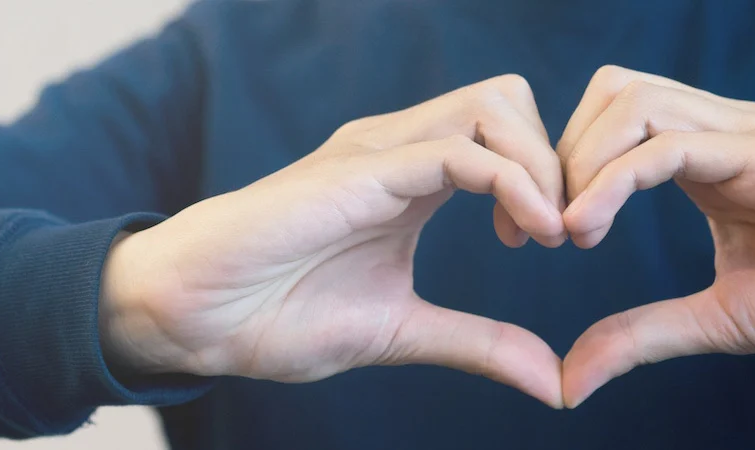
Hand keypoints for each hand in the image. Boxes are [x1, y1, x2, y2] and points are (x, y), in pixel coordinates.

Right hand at [99, 75, 568, 406]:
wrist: (194, 321)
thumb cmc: (281, 315)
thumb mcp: (406, 333)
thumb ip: (481, 345)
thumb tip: (556, 383)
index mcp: (415, 176)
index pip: (507, 132)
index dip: (549, 176)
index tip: (556, 239)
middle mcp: (402, 148)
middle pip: (510, 100)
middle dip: (557, 158)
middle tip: (560, 232)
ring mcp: (380, 151)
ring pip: (493, 106)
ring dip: (541, 164)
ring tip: (546, 232)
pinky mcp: (360, 170)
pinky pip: (458, 151)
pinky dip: (512, 184)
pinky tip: (525, 235)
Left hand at [557, 66, 754, 406]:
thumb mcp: (716, 321)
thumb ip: (641, 336)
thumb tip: (570, 378)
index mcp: (706, 160)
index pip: (610, 123)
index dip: (558, 170)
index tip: (528, 235)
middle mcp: (720, 132)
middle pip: (610, 93)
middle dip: (557, 156)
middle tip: (534, 231)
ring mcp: (743, 133)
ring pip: (632, 103)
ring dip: (581, 161)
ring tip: (568, 230)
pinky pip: (670, 143)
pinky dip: (614, 179)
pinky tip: (589, 228)